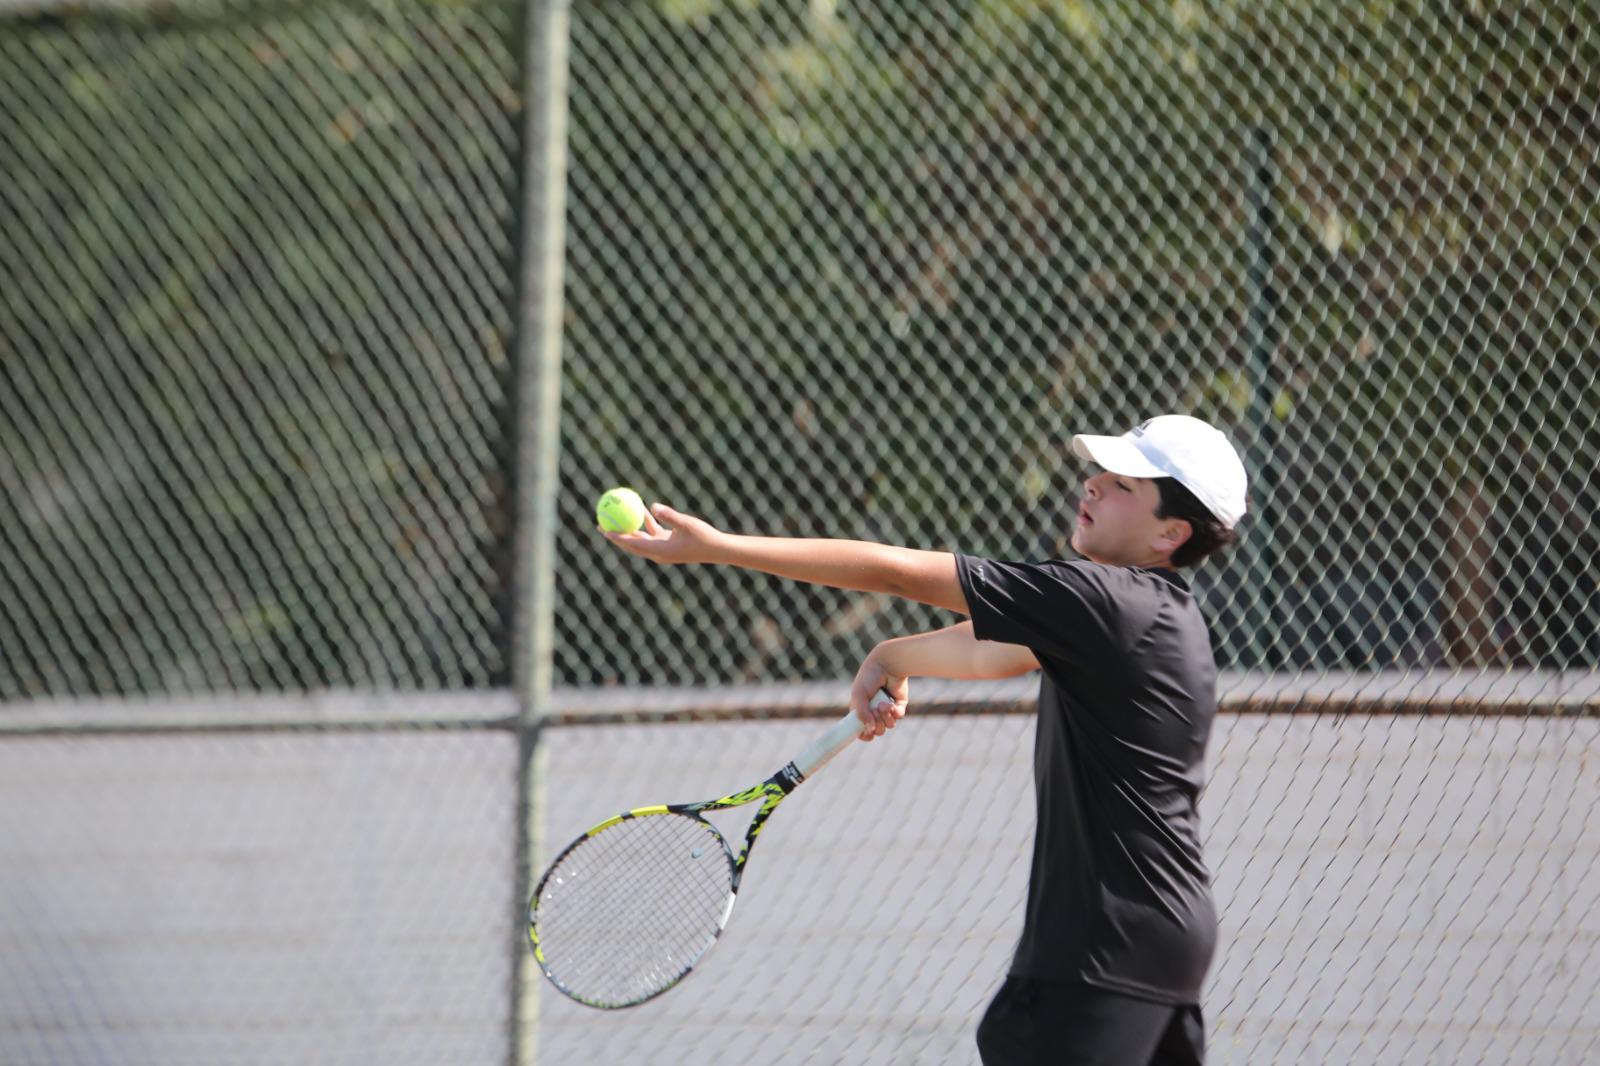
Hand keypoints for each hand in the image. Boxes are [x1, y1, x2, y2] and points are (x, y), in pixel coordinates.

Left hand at [601, 503, 724, 564]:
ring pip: (640, 538)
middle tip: (600, 524)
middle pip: (631, 544)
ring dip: (629, 528)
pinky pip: (652, 533)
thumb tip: (652, 506)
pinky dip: (645, 523)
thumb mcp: (685, 524)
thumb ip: (668, 515)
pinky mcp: (668, 544)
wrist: (717, 549)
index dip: (618, 538)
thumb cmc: (703, 537)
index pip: (633, 545)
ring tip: (615, 516)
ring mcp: (663, 549)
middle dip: (615, 535)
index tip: (604, 530)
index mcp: (660, 551)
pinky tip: (641, 509)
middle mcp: (658, 552)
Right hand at [850, 652, 908, 741]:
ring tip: (884, 705)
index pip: (861, 730)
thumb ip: (861, 714)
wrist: (887, 664)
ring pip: (889, 725)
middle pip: (878, 730)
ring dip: (886, 717)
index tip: (867, 734)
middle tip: (875, 711)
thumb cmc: (869, 677)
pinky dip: (896, 713)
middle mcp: (874, 711)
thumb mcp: (858, 695)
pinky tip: (892, 704)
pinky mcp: (899, 705)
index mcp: (861, 709)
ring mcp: (887, 709)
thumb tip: (870, 731)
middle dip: (877, 724)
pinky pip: (898, 717)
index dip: (864, 734)